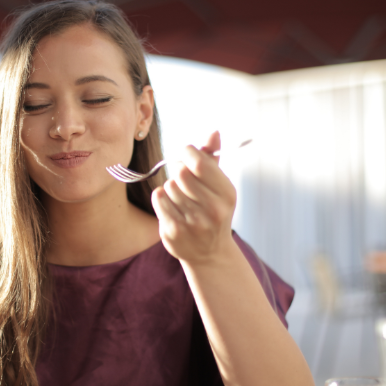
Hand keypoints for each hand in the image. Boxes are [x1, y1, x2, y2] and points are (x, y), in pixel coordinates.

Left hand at [152, 131, 236, 264]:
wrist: (210, 253)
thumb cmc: (213, 211)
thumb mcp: (219, 186)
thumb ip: (213, 158)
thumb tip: (213, 132)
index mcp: (227, 194)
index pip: (199, 163)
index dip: (187, 152)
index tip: (186, 154)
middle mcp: (213, 210)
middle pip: (181, 173)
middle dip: (179, 171)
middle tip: (183, 179)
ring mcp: (193, 222)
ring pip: (169, 186)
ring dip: (171, 188)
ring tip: (182, 199)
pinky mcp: (174, 231)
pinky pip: (159, 198)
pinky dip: (161, 198)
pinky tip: (172, 207)